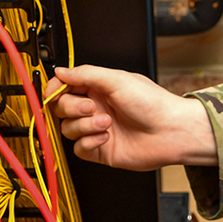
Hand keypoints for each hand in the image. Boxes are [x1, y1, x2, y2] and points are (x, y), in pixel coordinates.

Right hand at [44, 65, 217, 170]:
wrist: (171, 131)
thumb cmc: (152, 103)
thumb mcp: (117, 80)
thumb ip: (85, 74)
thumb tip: (60, 71)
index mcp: (98, 87)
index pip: (64, 87)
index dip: (54, 90)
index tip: (52, 93)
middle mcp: (95, 107)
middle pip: (62, 108)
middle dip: (72, 107)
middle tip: (91, 107)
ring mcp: (96, 129)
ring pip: (68, 129)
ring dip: (84, 125)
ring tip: (106, 123)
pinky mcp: (100, 150)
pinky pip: (78, 148)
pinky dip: (88, 142)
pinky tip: (106, 137)